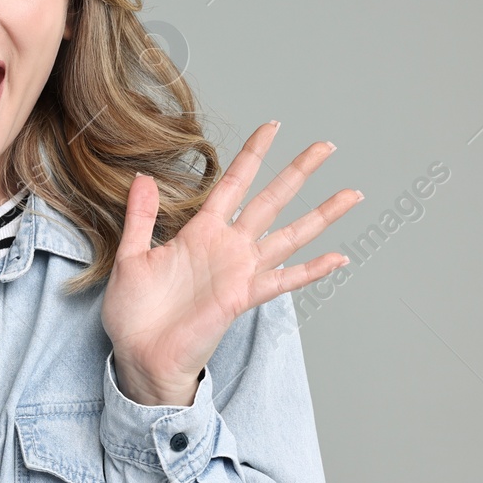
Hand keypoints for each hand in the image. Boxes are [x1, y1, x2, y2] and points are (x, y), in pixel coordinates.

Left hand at [102, 121, 361, 404]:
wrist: (138, 356)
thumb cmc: (133, 313)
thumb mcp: (130, 256)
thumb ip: (141, 217)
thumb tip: (143, 176)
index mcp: (199, 232)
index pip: (233, 183)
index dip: (252, 155)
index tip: (273, 126)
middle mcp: (227, 247)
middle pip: (271, 200)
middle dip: (299, 172)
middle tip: (326, 145)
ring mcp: (238, 272)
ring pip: (288, 235)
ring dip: (321, 215)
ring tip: (352, 193)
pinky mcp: (241, 298)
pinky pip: (282, 281)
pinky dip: (311, 270)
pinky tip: (338, 258)